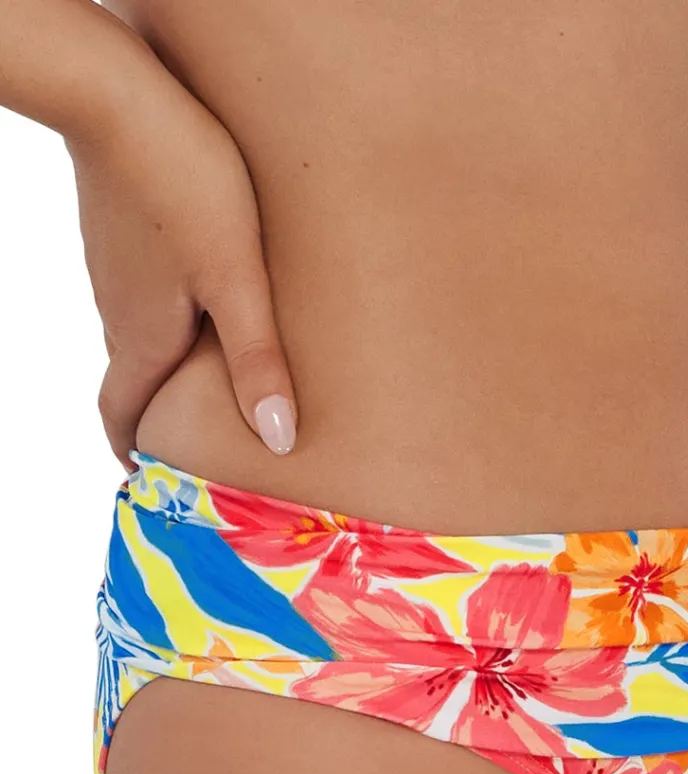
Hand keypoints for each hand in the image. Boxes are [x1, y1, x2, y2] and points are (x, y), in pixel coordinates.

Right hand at [66, 45, 296, 468]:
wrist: (118, 90)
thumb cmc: (184, 183)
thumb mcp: (235, 280)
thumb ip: (258, 360)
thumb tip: (279, 442)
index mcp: (144, 337)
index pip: (120, 412)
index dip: (133, 449)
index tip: (149, 474)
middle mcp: (118, 307)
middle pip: (134, 374)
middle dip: (159, 409)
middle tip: (196, 435)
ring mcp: (113, 264)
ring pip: (139, 327)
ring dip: (166, 356)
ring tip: (212, 370)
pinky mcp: (119, 224)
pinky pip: (141, 285)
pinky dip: (167, 308)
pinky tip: (203, 291)